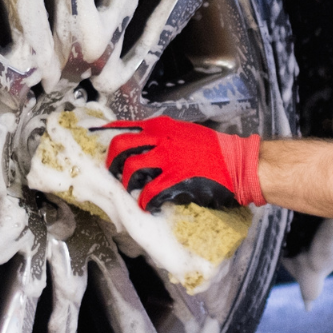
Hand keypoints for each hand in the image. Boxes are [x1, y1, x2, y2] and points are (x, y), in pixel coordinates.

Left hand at [103, 116, 264, 211]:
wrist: (238, 163)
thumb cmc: (215, 150)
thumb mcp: (185, 134)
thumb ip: (163, 137)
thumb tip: (142, 148)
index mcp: (162, 127)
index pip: (124, 127)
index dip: (105, 136)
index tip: (94, 143)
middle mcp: (161, 138)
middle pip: (120, 146)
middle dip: (111, 162)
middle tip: (113, 174)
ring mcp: (167, 158)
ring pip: (131, 169)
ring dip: (127, 183)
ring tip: (132, 192)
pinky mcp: (175, 179)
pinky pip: (149, 192)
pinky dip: (144, 202)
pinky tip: (148, 206)